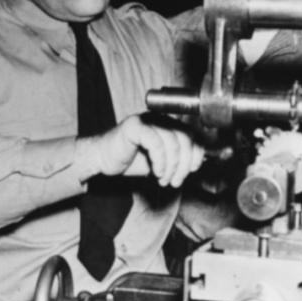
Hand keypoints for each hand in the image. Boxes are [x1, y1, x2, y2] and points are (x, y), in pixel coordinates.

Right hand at [80, 114, 204, 187]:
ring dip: (171, 166)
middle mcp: (159, 119)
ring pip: (172, 141)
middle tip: (175, 181)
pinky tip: (155, 172)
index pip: (192, 135)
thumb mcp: (161, 163)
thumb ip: (178, 160)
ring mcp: (146, 120)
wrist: (102, 160)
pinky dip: (159, 160)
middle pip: (184, 138)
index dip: (195, 154)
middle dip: (183, 164)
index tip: (190, 171)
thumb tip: (198, 162)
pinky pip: (155, 141)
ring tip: (163, 179)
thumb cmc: (130, 160)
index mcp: (167, 125)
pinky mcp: (134, 126)